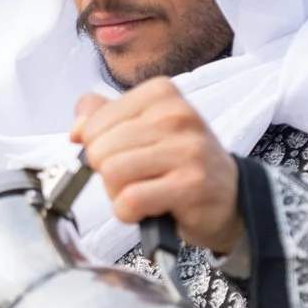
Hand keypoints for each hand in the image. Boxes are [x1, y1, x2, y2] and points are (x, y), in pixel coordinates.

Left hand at [71, 80, 242, 253]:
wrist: (230, 198)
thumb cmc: (181, 164)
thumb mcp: (144, 130)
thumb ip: (104, 119)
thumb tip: (77, 127)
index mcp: (161, 94)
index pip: (94, 124)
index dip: (98, 149)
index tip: (123, 156)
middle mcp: (177, 115)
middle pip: (100, 150)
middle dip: (107, 175)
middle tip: (136, 180)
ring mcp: (187, 149)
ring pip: (113, 174)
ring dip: (118, 195)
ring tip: (144, 193)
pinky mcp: (191, 185)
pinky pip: (130, 200)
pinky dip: (130, 214)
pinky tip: (149, 209)